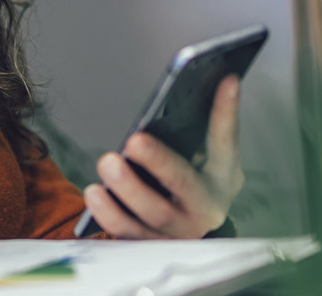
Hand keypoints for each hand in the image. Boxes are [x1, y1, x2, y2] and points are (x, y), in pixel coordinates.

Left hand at [83, 75, 244, 238]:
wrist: (191, 226)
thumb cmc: (199, 179)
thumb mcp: (213, 155)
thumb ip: (215, 121)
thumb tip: (222, 77)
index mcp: (223, 177)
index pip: (227, 140)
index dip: (226, 112)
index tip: (226, 78)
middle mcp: (205, 208)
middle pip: (183, 185)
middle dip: (159, 162)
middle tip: (133, 141)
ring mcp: (178, 232)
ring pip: (152, 215)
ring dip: (127, 190)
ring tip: (107, 163)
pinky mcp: (150, 245)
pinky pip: (129, 234)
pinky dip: (110, 215)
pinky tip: (95, 194)